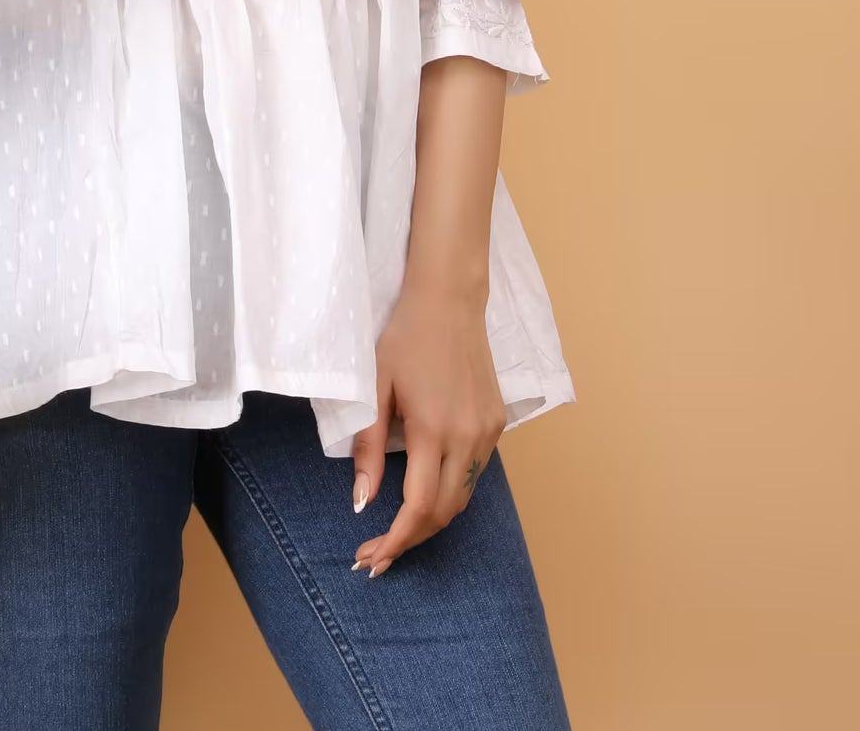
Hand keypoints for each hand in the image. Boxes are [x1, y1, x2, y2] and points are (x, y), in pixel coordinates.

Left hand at [349, 280, 505, 577]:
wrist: (449, 300)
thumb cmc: (405, 338)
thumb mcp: (375, 387)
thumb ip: (369, 447)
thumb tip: (362, 503)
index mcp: (433, 430)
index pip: (418, 508)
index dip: (395, 541)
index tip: (371, 560)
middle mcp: (468, 437)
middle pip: (443, 512)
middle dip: (411, 540)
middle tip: (377, 554)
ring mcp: (488, 432)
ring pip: (463, 496)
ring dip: (432, 519)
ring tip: (398, 530)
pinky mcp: (497, 423)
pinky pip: (474, 472)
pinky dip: (450, 490)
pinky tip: (427, 488)